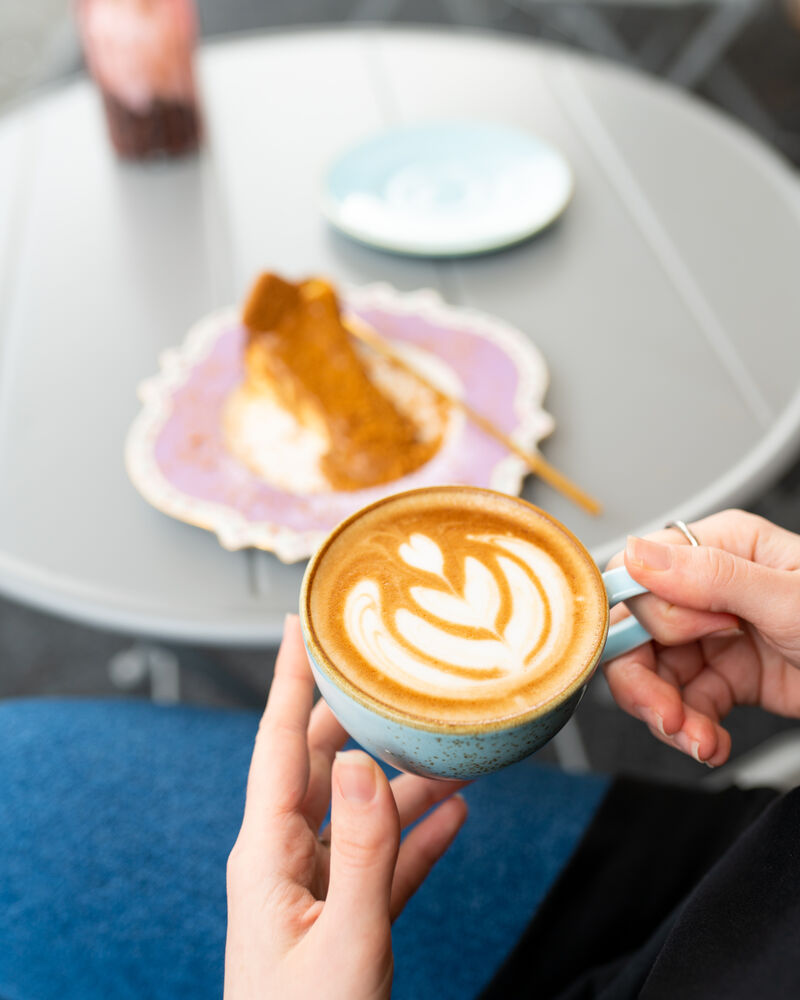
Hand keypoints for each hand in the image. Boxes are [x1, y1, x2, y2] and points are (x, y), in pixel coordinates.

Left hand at [224, 615, 467, 999]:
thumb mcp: (344, 940)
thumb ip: (362, 852)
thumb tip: (363, 766)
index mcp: (267, 853)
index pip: (278, 743)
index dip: (290, 679)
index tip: (299, 624)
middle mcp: (286, 858)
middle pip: (322, 764)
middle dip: (356, 715)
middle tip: (388, 670)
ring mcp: (316, 887)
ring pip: (361, 810)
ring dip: (403, 779)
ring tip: (448, 746)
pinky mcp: (345, 916)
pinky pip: (384, 860)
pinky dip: (418, 836)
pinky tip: (456, 817)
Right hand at [604, 510, 799, 765]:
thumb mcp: (792, 600)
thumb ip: (712, 577)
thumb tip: (638, 555)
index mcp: (722, 549)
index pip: (639, 573)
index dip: (641, 618)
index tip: (664, 649)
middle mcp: (710, 589)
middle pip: (637, 630)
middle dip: (646, 679)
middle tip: (667, 715)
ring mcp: (717, 635)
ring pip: (655, 672)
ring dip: (667, 715)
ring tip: (696, 740)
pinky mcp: (729, 678)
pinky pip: (685, 703)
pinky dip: (690, 730)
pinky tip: (710, 743)